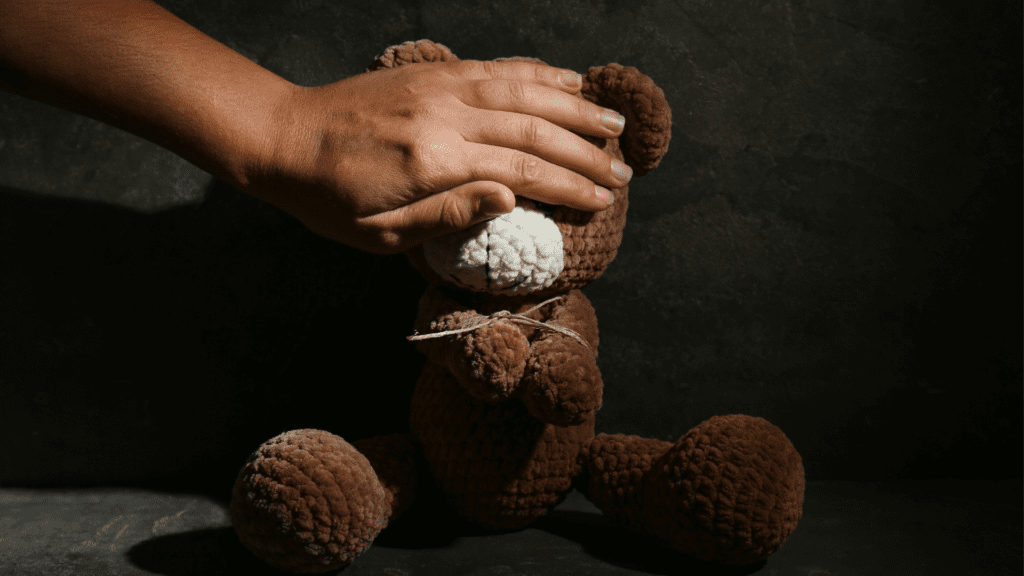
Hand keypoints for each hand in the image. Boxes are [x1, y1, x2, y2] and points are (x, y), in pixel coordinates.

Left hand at [247, 59, 631, 253]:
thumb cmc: (331, 199)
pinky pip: (497, 66)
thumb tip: (510, 198)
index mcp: (435, 163)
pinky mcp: (434, 72)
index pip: (523, 172)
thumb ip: (447, 216)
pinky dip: (537, 71)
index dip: (571, 186)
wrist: (284, 138)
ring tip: (615, 124)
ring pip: (525, 90)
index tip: (604, 200)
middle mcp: (446, 117)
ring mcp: (441, 87)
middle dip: (587, 153)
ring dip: (576, 106)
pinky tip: (567, 77)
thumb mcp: (380, 234)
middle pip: (535, 130)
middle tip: (624, 173)